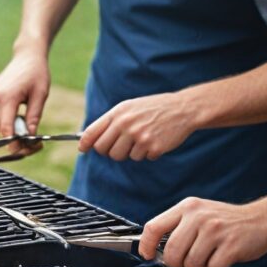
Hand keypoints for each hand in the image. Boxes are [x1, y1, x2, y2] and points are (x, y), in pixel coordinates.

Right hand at [0, 50, 50, 136]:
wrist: (26, 57)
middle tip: (37, 144)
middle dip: (18, 141)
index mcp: (6, 97)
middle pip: (3, 131)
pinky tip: (20, 119)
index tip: (27, 151)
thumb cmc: (36, 74)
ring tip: (31, 130)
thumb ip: (34, 117)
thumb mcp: (41, 95)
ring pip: (0, 127)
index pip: (6, 129)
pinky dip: (9, 124)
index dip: (15, 143)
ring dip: (13, 133)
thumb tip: (30, 137)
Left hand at [78, 92, 195, 160]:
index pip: (92, 132)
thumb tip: (88, 139)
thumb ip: (110, 121)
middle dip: (109, 150)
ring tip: (141, 139)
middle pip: (103, 150)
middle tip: (121, 144)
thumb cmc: (152, 108)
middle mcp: (126, 125)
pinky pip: (141, 158)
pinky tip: (155, 140)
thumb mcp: (129, 108)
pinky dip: (147, 153)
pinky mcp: (152, 147)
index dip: (85, 143)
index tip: (82, 149)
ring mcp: (139, 137)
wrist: (183, 108)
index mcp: (118, 113)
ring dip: (129, 152)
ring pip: (121, 157)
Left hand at [139, 197, 266, 266]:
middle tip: (182, 263)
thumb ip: (177, 226)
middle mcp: (198, 216)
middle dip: (174, 263)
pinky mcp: (231, 246)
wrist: (262, 219)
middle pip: (171, 251)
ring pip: (190, 262)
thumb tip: (153, 249)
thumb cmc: (225, 221)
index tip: (147, 255)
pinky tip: (221, 258)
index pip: (153, 227)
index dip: (146, 245)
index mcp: (187, 207)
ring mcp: (215, 231)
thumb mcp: (198, 213)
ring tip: (205, 258)